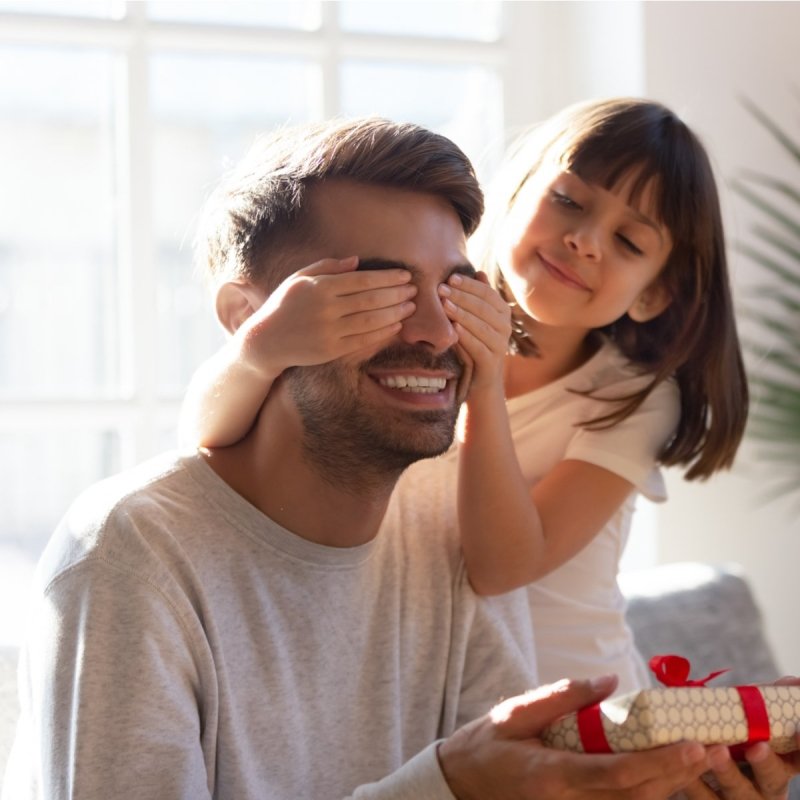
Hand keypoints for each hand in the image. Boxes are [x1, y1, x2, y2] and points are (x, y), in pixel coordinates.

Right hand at [239, 256, 415, 375]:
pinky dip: (383, 332)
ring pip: (371, 320)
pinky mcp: (331, 350)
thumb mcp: (300, 278)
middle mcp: (326, 309)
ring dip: (395, 312)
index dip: (387, 278)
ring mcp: (329, 331)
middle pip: (371, 299)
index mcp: (320, 287)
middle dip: (397, 294)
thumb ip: (328, 267)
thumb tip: (357, 261)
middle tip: (414, 289)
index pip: (363, 280)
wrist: (266, 340)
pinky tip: (396, 325)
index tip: (404, 275)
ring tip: (411, 306)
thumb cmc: (284, 305)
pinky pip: (364, 340)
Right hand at [438, 676, 710, 799]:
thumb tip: (610, 682)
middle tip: (712, 749)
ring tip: (698, 759)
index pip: (615, 774)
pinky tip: (664, 776)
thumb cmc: (486, 746)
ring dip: (668, 786)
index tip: (691, 747)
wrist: (460, 787)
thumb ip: (562, 697)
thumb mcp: (515, 713)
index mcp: (552, 775)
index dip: (658, 764)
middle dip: (676, 775)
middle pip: (635, 797)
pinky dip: (644, 793)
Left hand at [439, 271, 510, 397]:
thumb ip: (478, 298)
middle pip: (483, 307)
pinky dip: (467, 337)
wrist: (480, 379)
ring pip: (482, 326)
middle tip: (442, 289)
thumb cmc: (474, 343)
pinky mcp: (491, 362)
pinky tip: (454, 329)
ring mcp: (500, 345)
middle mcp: (504, 327)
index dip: (469, 285)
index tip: (450, 277)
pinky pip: (479, 347)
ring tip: (444, 305)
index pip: (487, 293)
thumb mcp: (475, 319)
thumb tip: (479, 272)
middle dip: (462, 296)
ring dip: (462, 314)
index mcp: (502, 313)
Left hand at [682, 675, 799, 799]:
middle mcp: (765, 787)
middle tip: (755, 747)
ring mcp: (737, 798)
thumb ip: (767, 702)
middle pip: (772, 779)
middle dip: (765, 764)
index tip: (798, 731)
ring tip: (716, 751)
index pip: (798, 758)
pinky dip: (693, 783)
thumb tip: (794, 682)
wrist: (700, 764)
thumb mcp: (751, 720)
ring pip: (737, 791)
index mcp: (781, 764)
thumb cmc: (732, 735)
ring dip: (727, 772)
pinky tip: (683, 768)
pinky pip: (702, 797)